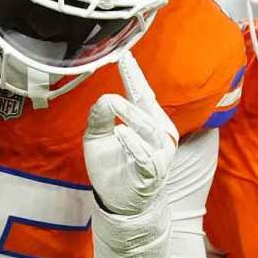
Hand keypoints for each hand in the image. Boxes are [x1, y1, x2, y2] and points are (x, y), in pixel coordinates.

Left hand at [84, 54, 178, 215]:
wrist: (120, 201)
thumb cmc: (112, 166)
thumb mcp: (97, 136)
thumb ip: (99, 116)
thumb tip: (105, 98)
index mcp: (146, 120)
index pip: (140, 93)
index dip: (134, 75)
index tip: (125, 56)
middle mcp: (158, 132)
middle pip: (146, 103)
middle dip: (135, 82)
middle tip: (123, 63)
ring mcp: (159, 152)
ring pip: (146, 127)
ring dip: (130, 115)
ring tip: (114, 106)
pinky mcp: (154, 171)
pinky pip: (146, 155)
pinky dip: (133, 143)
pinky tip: (121, 132)